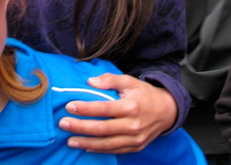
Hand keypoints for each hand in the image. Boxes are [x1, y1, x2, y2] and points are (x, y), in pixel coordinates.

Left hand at [58, 73, 177, 153]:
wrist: (167, 111)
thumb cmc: (144, 94)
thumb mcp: (130, 81)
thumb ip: (110, 79)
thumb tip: (90, 81)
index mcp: (130, 106)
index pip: (103, 109)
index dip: (85, 108)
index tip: (70, 106)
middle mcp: (133, 125)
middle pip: (102, 129)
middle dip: (80, 127)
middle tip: (63, 123)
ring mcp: (135, 139)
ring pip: (107, 144)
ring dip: (86, 142)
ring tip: (69, 140)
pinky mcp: (136, 147)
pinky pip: (114, 151)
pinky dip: (99, 150)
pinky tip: (85, 147)